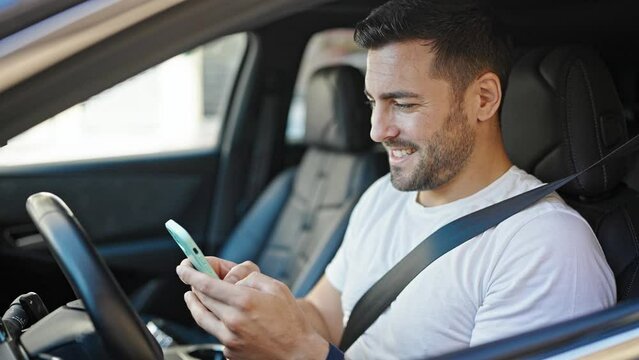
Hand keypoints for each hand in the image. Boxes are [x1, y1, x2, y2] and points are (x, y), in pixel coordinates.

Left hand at [176, 262, 327, 359]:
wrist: (298, 354)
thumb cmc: (290, 321)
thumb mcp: (275, 287)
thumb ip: (249, 277)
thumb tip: (230, 278)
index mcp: (244, 301)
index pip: (206, 284)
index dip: (190, 273)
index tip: (183, 267)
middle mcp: (232, 321)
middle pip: (201, 299)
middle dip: (195, 285)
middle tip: (195, 277)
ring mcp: (229, 339)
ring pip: (201, 317)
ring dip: (195, 303)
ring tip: (194, 295)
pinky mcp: (229, 351)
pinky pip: (215, 331)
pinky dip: (215, 320)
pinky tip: (223, 316)